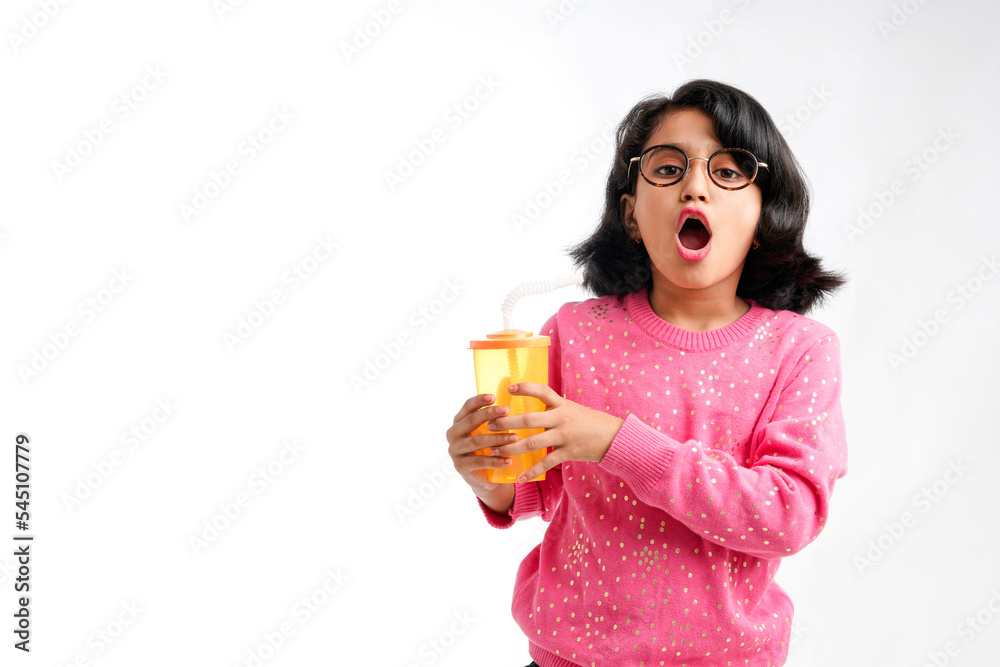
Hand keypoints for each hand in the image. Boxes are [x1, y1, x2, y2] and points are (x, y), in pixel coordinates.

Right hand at [446, 392, 518, 496]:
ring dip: (497, 439)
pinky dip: (495, 461)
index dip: (479, 400)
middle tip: (507, 411)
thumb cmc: (489, 448)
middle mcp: (453, 434)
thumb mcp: (488, 432)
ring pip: (477, 441)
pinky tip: (509, 460)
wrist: (484, 478)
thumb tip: (516, 402)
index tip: (494, 396)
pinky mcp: (460, 466)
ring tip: (515, 437)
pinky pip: (479, 462)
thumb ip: (494, 419)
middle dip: (489, 414)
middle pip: (471, 421)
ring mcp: (455, 451)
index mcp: (459, 421)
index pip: (467, 407)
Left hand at [486, 383, 624, 482]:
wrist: (614, 437)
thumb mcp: (572, 409)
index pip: (542, 391)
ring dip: (512, 447)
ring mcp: (565, 436)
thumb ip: (553, 409)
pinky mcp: (569, 453)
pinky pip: (546, 463)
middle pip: (529, 419)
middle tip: (490, 425)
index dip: (525, 388)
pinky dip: (532, 471)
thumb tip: (530, 409)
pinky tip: (519, 477)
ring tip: (495, 450)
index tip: (509, 388)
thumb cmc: (589, 422)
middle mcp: (562, 418)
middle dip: (507, 422)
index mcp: (562, 404)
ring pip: (533, 442)